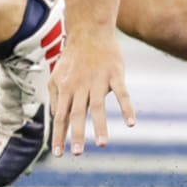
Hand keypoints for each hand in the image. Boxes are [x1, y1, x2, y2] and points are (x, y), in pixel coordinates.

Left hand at [48, 34, 135, 155]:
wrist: (89, 31)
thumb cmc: (73, 57)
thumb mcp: (57, 76)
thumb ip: (55, 97)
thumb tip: (57, 118)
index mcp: (65, 89)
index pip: (60, 116)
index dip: (59, 135)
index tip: (58, 154)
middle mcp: (80, 86)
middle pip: (77, 113)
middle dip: (76, 134)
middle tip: (77, 153)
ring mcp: (98, 80)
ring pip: (97, 106)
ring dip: (99, 125)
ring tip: (101, 144)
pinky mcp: (114, 74)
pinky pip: (121, 93)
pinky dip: (126, 108)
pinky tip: (131, 123)